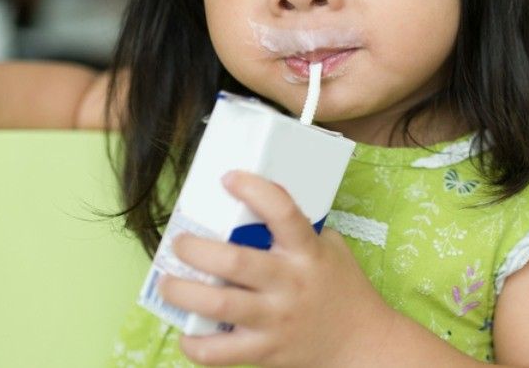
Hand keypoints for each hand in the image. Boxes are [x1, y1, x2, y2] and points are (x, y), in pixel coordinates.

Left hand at [158, 171, 394, 366]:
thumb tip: (256, 208)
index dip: (254, 190)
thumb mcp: (332, 249)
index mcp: (308, 252)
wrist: (361, 343)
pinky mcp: (264, 352)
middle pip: (234, 261)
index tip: (229, 179)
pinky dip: (194, 343)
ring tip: (167, 282)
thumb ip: (300, 231)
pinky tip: (186, 331)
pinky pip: (219, 352)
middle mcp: (290, 284)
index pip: (283, 212)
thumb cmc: (344, 290)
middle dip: (195, 249)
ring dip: (182, 291)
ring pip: (219, 304)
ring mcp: (275, 320)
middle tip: (180, 244)